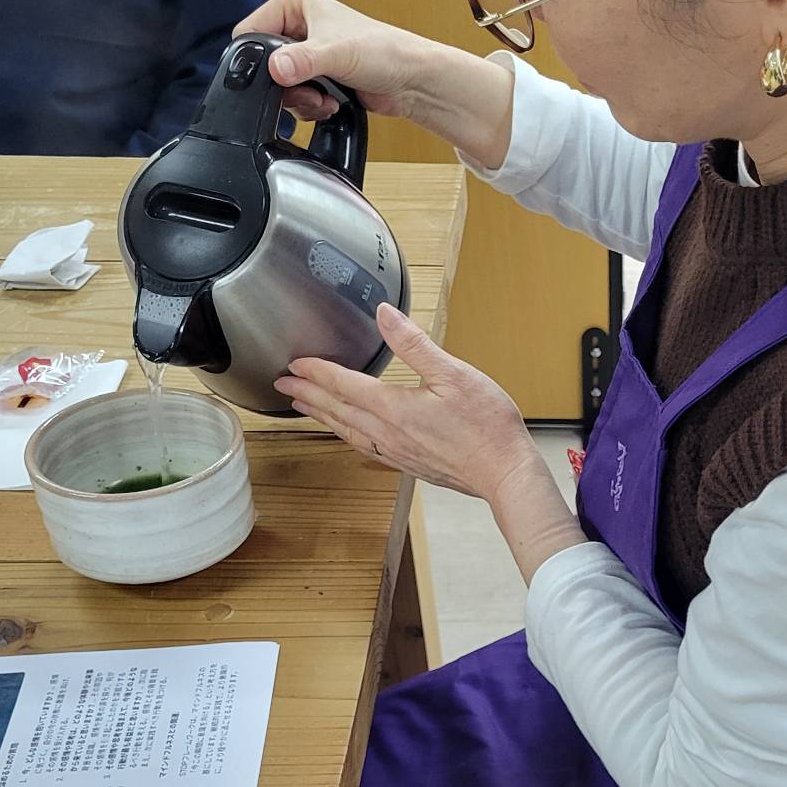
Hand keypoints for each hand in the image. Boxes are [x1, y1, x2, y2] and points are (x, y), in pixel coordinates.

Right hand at [233, 0, 515, 169]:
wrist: (411, 80)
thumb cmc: (384, 52)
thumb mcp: (337, 53)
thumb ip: (302, 61)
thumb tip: (276, 68)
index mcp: (294, 3)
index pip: (251, 31)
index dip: (257, 58)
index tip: (276, 77)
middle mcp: (297, 23)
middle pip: (263, 62)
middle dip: (283, 85)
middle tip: (305, 92)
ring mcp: (306, 51)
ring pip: (277, 84)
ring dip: (298, 99)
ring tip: (322, 98)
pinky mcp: (316, 75)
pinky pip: (295, 96)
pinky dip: (308, 106)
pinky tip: (329, 103)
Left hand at [275, 303, 586, 580]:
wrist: (504, 472)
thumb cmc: (486, 425)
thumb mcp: (453, 373)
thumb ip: (414, 344)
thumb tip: (384, 315)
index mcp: (393, 408)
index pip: (343, 385)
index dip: (317, 371)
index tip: (295, 363)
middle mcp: (387, 433)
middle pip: (337, 411)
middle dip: (308, 394)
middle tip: (283, 385)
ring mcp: (396, 452)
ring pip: (347, 431)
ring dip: (322, 416)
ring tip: (304, 407)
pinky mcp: (408, 463)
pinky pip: (364, 447)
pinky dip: (346, 435)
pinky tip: (350, 434)